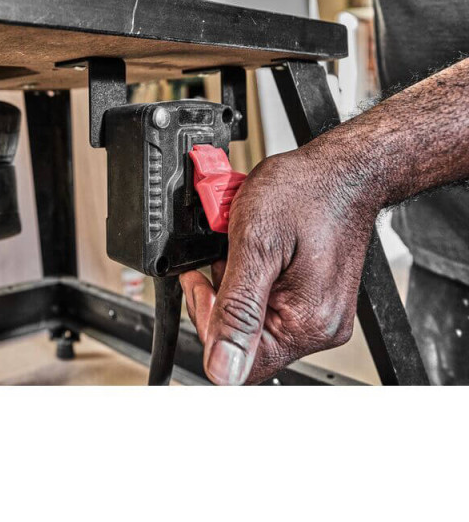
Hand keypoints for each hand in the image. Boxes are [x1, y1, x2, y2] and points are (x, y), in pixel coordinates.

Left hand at [180, 144, 378, 384]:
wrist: (342, 172)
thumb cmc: (304, 194)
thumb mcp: (254, 244)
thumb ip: (235, 310)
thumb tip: (221, 371)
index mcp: (306, 324)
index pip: (238, 363)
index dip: (208, 323)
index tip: (200, 280)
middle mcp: (319, 328)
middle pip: (245, 342)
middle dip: (221, 298)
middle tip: (219, 256)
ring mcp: (320, 314)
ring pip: (254, 321)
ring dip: (235, 285)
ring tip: (239, 248)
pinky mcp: (316, 299)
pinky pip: (270, 304)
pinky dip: (253, 278)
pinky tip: (255, 252)